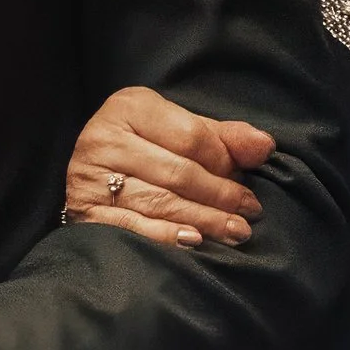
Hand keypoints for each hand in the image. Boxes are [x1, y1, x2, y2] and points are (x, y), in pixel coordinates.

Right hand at [63, 86, 273, 247]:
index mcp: (130, 107)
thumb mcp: (181, 133)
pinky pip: (133, 228)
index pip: (191, 137)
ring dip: (205, 221)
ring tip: (235, 233)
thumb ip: (224, 139)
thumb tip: (265, 146)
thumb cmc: (147, 150)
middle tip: (249, 215)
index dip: (224, 164)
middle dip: (221, 197)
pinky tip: (194, 243)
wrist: (92, 175)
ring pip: (160, 202)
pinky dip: (166, 237)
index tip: (247, 185)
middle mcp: (104, 136)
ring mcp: (89, 175)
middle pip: (178, 172)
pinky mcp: (83, 211)